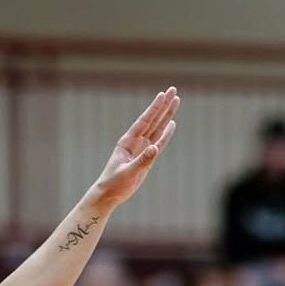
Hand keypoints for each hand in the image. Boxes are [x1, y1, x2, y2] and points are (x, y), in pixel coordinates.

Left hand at [93, 89, 178, 209]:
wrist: (109, 194)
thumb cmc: (114, 183)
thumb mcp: (128, 173)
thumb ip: (142, 161)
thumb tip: (155, 148)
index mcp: (128, 141)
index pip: (145, 121)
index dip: (155, 108)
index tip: (163, 94)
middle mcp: (135, 141)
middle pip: (153, 120)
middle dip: (163, 105)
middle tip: (173, 90)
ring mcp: (141, 149)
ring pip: (157, 128)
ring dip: (166, 116)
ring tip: (176, 101)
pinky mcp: (146, 158)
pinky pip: (159, 143)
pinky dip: (166, 134)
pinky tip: (172, 124)